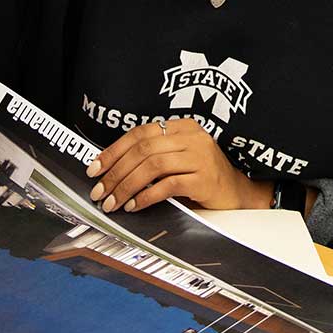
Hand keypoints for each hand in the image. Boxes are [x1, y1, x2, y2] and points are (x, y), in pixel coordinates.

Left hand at [85, 122, 272, 213]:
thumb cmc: (202, 176)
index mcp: (183, 127)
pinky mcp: (204, 179)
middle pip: (143, 150)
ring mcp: (200, 157)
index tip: (95, 169)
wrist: (238, 192)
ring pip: (152, 166)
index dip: (113, 150)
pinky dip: (146, 196)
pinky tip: (135, 206)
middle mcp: (192, 137)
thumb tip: (110, 169)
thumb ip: (153, 155)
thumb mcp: (179, 158)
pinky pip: (167, 185)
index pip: (140, 133)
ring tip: (113, 202)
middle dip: (115, 172)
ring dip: (126, 186)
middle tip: (100, 191)